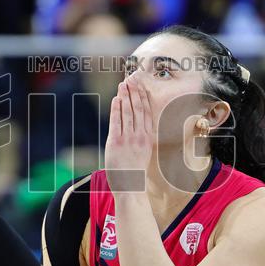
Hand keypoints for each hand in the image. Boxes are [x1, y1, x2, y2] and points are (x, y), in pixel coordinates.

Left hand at [104, 78, 153, 192]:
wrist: (131, 187)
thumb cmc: (135, 171)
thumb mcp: (142, 152)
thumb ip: (140, 138)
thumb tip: (135, 125)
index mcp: (148, 138)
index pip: (147, 112)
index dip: (144, 97)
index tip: (141, 86)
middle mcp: (140, 136)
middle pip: (138, 109)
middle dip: (135, 92)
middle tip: (133, 77)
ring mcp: (128, 139)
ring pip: (128, 112)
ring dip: (126, 96)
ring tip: (124, 84)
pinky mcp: (116, 142)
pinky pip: (116, 122)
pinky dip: (117, 109)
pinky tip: (117, 99)